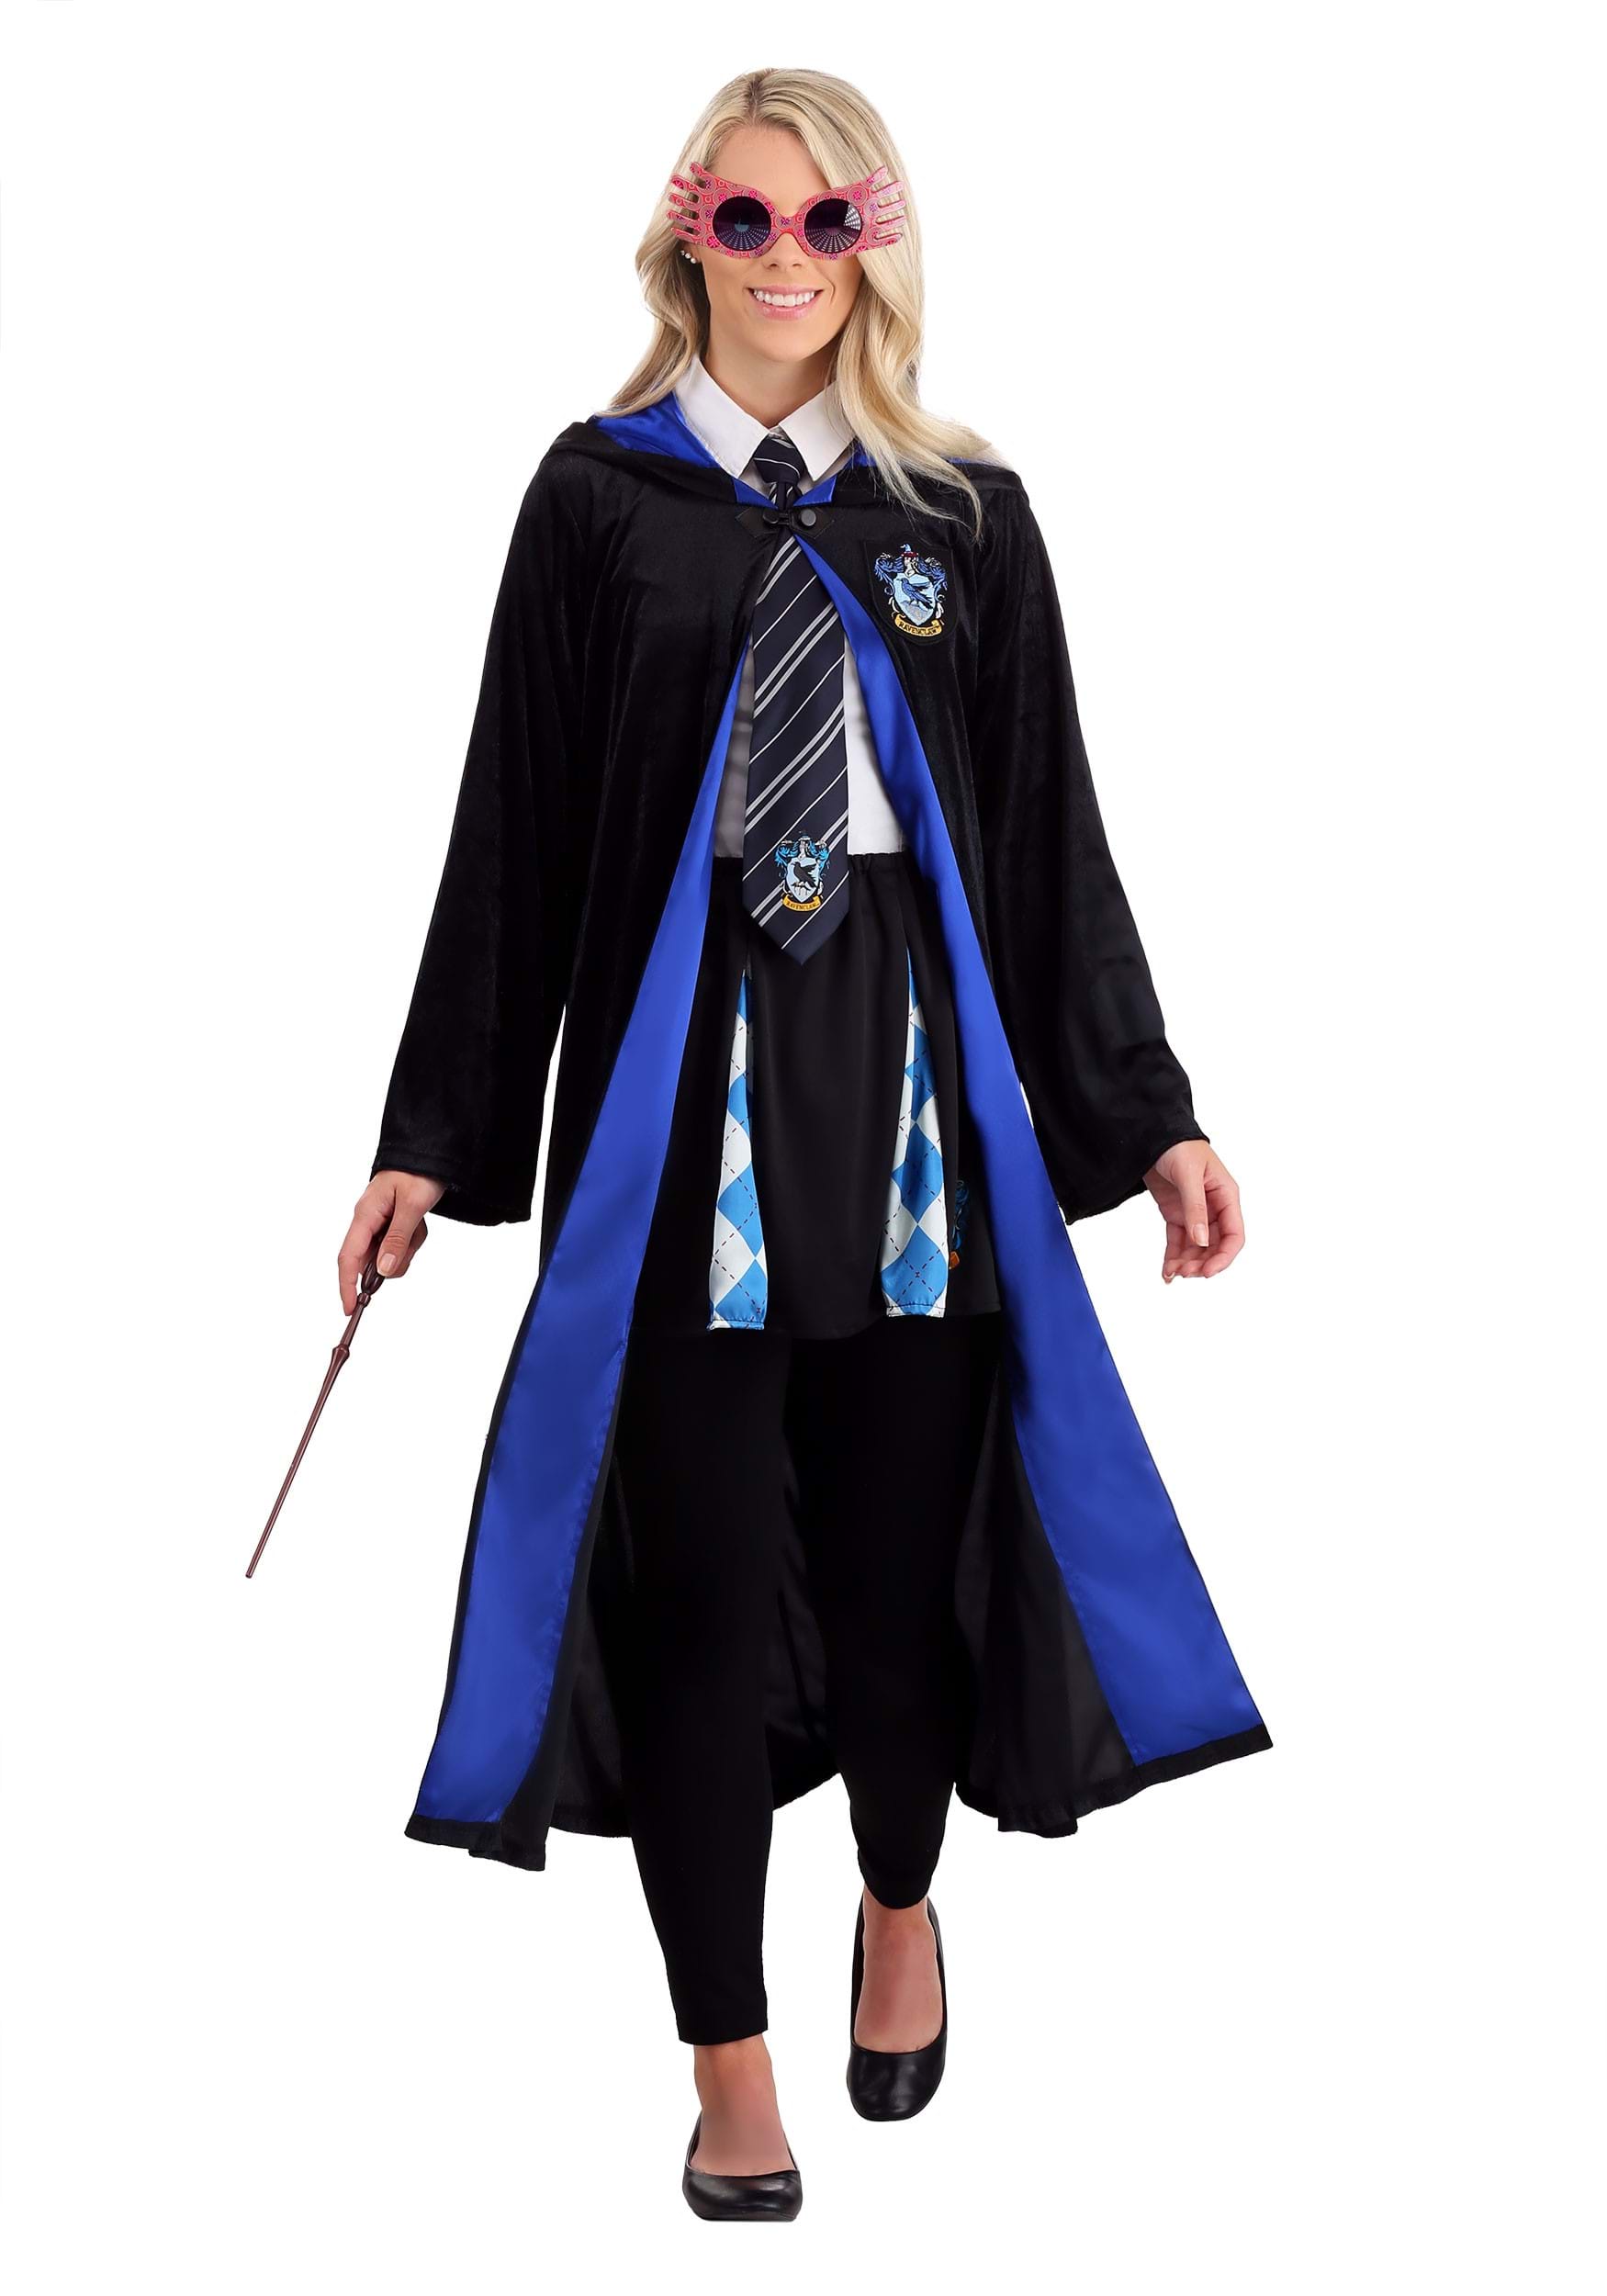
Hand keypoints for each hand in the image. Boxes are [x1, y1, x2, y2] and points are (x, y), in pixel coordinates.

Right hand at [338, 1170, 445, 1310]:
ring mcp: (378, 1223)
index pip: (348, 1258)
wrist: (430, 1153)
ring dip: (408, 1247)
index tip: (350, 1308)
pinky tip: (420, 1221)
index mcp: (364, 1215)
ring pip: (388, 1255)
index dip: (346, 1285)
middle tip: (413, 1238)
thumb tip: (383, 1271)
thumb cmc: (418, 1173)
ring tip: (419, 1223)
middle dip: (394, 1260)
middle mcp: (366, 1221)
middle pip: (371, 1261)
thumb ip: (397, 1239)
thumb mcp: (412, 1206)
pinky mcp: (390, 1224)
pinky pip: (400, 1245)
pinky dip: (413, 1239)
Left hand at [1144, 1140, 1244, 1282]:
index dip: (1224, 1256)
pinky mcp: (1177, 1214)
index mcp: (1226, 1195)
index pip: (1234, 1234)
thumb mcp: (1188, 1175)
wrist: (1151, 1134)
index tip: (1208, 1272)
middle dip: (1202, 1262)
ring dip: (1186, 1263)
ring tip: (1172, 1272)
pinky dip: (1173, 1257)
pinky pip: (1179, 1242)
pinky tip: (1166, 1271)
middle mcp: (1214, 1207)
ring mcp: (1195, 1212)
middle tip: (1184, 1273)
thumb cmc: (1177, 1146)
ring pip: (1196, 1247)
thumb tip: (1202, 1241)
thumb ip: (1195, 1208)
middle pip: (1215, 1245)